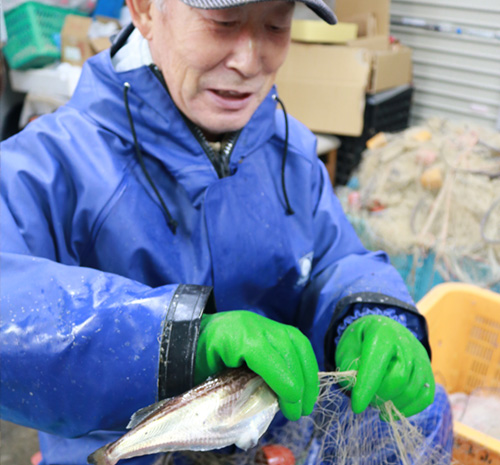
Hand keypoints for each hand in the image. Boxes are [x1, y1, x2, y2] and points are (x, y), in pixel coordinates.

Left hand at [195, 311, 318, 420]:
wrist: (201, 329)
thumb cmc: (201, 355)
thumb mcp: (208, 376)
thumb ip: (230, 396)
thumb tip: (249, 428)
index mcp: (235, 337)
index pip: (265, 356)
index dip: (283, 380)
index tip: (292, 405)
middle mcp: (255, 326)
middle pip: (287, 351)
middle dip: (299, 384)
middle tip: (298, 413)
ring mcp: (267, 324)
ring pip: (298, 345)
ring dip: (308, 375)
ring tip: (308, 402)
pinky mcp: (276, 327)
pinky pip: (298, 342)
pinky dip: (307, 364)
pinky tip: (308, 384)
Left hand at [335, 315, 434, 417]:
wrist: (383, 329)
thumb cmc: (362, 339)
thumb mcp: (347, 346)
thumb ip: (349, 366)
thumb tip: (357, 388)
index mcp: (383, 333)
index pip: (377, 363)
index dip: (366, 387)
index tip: (357, 407)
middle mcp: (407, 344)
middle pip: (398, 379)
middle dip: (379, 394)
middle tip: (366, 398)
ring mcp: (421, 359)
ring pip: (411, 391)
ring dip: (392, 403)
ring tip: (376, 401)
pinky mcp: (428, 373)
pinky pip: (424, 398)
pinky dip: (408, 409)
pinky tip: (391, 409)